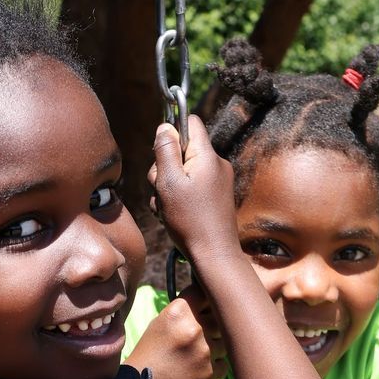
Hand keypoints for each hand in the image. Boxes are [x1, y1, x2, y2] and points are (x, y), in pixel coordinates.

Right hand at [130, 289, 226, 378]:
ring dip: (213, 347)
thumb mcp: (161, 322)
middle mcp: (194, 328)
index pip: (205, 294)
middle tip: (195, 337)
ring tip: (193, 356)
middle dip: (211, 326)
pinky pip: (223, 363)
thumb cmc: (150, 353)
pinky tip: (196, 369)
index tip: (205, 306)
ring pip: (223, 342)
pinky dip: (213, 367)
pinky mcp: (211, 372)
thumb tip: (212, 303)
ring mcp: (205, 351)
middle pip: (218, 318)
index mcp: (179, 312)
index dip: (206, 301)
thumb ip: (186, 311)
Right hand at [148, 116, 239, 269]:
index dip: (171, 131)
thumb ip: (166, 151)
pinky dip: (178, 198)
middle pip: (182, 150)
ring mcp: (217, 181)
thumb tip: (165, 127)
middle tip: (162, 189)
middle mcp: (216, 164)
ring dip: (168, 187)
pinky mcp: (215, 197)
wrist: (214, 256)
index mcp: (207, 156)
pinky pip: (190, 187)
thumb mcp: (169, 183)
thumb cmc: (191, 221)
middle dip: (164, 167)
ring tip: (167, 208)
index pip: (190, 122)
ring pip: (183, 171)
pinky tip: (172, 215)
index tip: (161, 152)